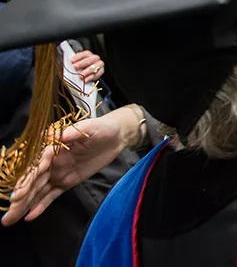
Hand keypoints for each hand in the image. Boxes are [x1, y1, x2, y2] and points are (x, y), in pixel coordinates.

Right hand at [1, 107, 138, 226]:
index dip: (27, 180)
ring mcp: (59, 173)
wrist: (116, 135)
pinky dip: (41, 205)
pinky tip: (29, 216)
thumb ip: (70, 133)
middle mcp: (52, 162)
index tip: (17, 194)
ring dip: (24, 205)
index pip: (37, 166)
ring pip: (38, 191)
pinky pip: (52, 195)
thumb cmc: (101, 128)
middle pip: (33, 182)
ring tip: (9, 219)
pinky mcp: (68, 181)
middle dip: (20, 198)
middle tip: (7, 214)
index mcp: (54, 148)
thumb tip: (51, 135)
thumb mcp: (88, 127)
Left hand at [70, 50, 104, 82]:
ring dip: (85, 73)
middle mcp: (95, 58)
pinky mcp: (101, 71)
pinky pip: (96, 75)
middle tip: (74, 68)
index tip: (71, 61)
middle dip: (80, 64)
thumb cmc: (81, 65)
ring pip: (93, 68)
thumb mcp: (77, 62)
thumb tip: (68, 65)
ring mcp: (99, 64)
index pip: (83, 54)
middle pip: (88, 61)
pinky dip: (90, 78)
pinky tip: (85, 80)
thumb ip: (73, 63)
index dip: (77, 57)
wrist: (89, 69)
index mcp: (88, 54)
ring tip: (79, 76)